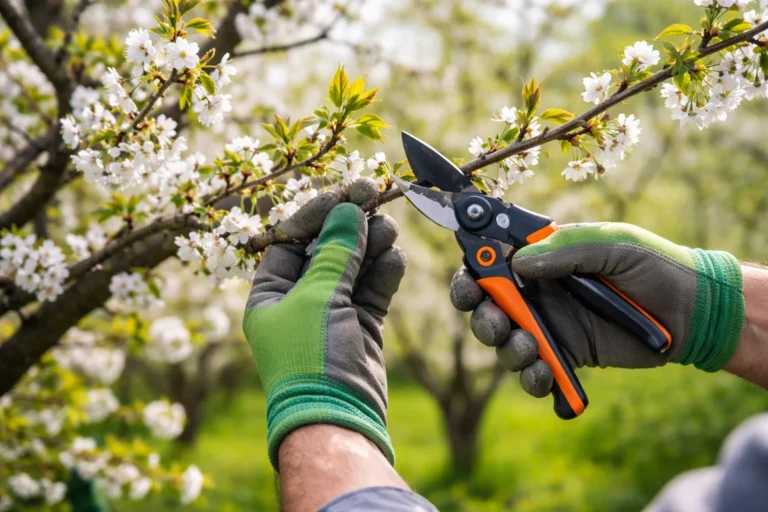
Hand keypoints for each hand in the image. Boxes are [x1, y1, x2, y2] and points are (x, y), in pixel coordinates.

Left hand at [243, 201, 405, 469]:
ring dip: (370, 245)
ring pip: (352, 267)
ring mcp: (330, 314)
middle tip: (375, 196)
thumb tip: (349, 211)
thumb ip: (336, 252)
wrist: (338, 417)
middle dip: (349, 225)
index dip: (316, 214)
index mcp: (269, 295)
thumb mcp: (318, 297)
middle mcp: (297, 302)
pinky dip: (384, 272)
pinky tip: (395, 255)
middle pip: (324, 250)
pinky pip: (371, 290)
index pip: (290, 240)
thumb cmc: (311, 358)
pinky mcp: (360, 326)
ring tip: (389, 225)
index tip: (344, 193)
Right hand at [450, 222, 744, 397]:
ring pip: (504, 344)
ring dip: (506, 348)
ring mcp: (550, 327)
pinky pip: (534, 373)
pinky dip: (532, 378)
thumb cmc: (652, 266)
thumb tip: (518, 263)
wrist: (690, 311)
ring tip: (531, 347)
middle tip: (498, 321)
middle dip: (482, 318)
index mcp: (542, 260)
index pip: (490, 266)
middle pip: (486, 309)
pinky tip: (544, 373)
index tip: (470, 285)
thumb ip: (565, 250)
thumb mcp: (612, 245)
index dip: (470, 276)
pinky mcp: (566, 358)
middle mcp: (538, 294)